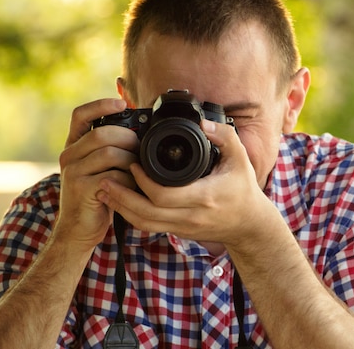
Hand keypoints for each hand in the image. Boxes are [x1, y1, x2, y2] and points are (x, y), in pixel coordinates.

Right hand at [55, 99, 139, 248]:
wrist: (79, 229)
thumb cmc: (98, 196)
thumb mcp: (102, 168)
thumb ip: (113, 150)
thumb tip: (142, 133)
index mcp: (74, 146)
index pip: (81, 115)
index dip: (101, 105)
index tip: (122, 103)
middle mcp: (69, 155)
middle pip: (102, 133)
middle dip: (129, 139)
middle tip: (142, 151)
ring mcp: (72, 172)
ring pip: (110, 153)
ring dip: (132, 161)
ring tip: (139, 172)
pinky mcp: (81, 189)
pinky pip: (113, 175)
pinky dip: (129, 180)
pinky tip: (132, 187)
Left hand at [96, 119, 278, 247]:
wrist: (249, 224)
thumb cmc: (244, 189)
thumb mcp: (240, 158)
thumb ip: (224, 135)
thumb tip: (202, 121)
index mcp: (204, 196)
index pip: (163, 195)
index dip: (142, 181)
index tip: (132, 163)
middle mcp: (191, 216)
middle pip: (145, 213)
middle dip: (121, 196)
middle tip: (105, 177)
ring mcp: (183, 227)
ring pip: (143, 223)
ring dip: (121, 208)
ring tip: (104, 190)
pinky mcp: (179, 232)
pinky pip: (149, 227)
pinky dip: (131, 215)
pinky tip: (120, 202)